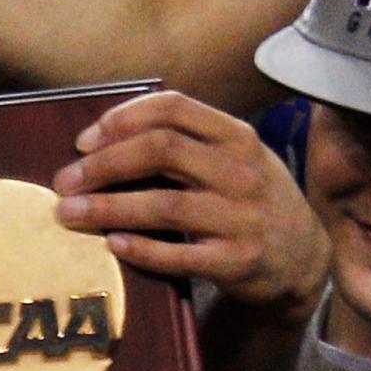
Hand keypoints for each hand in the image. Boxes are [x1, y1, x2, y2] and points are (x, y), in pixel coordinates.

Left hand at [50, 91, 329, 315]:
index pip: (174, 109)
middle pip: (161, 151)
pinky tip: (112, 245)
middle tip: (66, 181)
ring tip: (70, 214)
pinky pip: (179, 255)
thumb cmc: (254, 200)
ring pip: (163, 205)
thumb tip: (106, 138)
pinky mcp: (237, 261)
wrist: (304, 259)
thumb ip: (190, 143)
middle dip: (103, 164)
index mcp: (238, 137)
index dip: (122, 119)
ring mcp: (242, 218)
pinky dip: (141, 249)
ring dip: (108, 208)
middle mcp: (242, 172)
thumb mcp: (238, 158)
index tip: (85, 140)